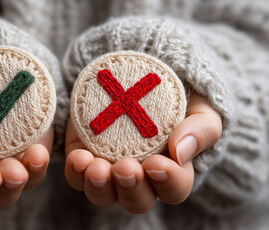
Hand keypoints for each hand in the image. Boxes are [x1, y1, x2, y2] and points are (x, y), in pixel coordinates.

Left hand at [64, 93, 221, 212]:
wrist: (141, 75)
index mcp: (171, 170)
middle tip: (126, 168)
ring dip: (99, 186)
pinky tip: (79, 158)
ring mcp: (110, 168)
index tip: (157, 164)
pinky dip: (76, 171)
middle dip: (131, 189)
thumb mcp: (200, 106)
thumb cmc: (177, 94)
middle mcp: (140, 176)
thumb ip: (200, 129)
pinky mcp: (85, 155)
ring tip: (96, 168)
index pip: (174, 189)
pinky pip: (77, 175)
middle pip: (136, 200)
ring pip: (103, 194)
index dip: (168, 182)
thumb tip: (181, 152)